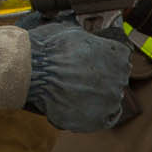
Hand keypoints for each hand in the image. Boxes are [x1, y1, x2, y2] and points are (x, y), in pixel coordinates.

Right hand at [22, 15, 131, 132]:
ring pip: (110, 100)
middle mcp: (120, 78)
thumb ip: (89, 40)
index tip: (91, 64)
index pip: (120, 60)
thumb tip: (87, 42)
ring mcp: (111, 101)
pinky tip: (81, 109)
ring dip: (96, 98)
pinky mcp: (99, 120)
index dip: (103, 62)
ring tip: (74, 94)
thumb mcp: (73, 31)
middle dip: (100, 80)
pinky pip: (104, 120)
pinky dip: (94, 116)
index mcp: (118, 54)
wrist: (31, 71)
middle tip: (79, 79)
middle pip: (115, 80)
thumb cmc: (49, 48)